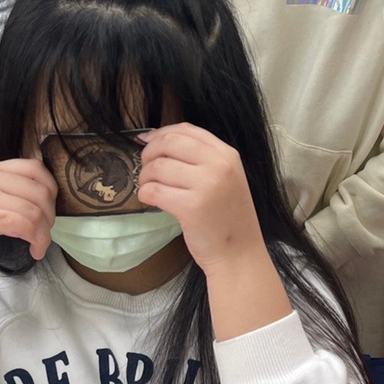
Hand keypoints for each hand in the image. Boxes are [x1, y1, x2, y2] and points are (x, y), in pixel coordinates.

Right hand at [0, 159, 55, 283]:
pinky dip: (33, 238)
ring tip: (39, 246)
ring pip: (31, 209)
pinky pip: (17, 222)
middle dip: (50, 216)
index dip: (52, 189)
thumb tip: (44, 198)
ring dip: (44, 233)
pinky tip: (33, 251)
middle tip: (44, 235)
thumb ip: (9, 194)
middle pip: (38, 190)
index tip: (49, 212)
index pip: (34, 168)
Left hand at [137, 123, 265, 271]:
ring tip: (150, 188)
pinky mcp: (191, 207)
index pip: (186, 130)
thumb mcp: (226, 178)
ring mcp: (206, 185)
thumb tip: (156, 141)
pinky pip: (154, 190)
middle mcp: (219, 165)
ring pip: (158, 167)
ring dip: (145, 177)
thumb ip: (200, 158)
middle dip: (148, 153)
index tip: (147, 142)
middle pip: (169, 143)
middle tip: (145, 168)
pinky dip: (145, 194)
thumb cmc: (228, 217)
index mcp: (227, 154)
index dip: (161, 133)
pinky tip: (150, 200)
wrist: (239, 253)